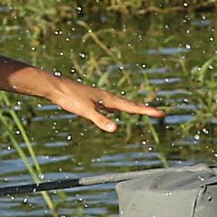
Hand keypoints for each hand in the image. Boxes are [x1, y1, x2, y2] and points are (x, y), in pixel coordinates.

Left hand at [43, 79, 164, 132]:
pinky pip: (109, 105)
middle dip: (143, 109)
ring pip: (120, 104)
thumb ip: (100, 120)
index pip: (131, 107)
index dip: (146, 111)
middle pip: (129, 104)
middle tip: (157, 112)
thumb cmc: (70, 98)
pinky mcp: (91, 100)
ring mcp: (99, 98)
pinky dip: (116, 108)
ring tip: (140, 109)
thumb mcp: (86, 111)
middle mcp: (106, 98)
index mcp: (108, 100)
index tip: (160, 113)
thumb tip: (115, 129)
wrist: (56, 87)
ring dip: (131, 107)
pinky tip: (112, 109)